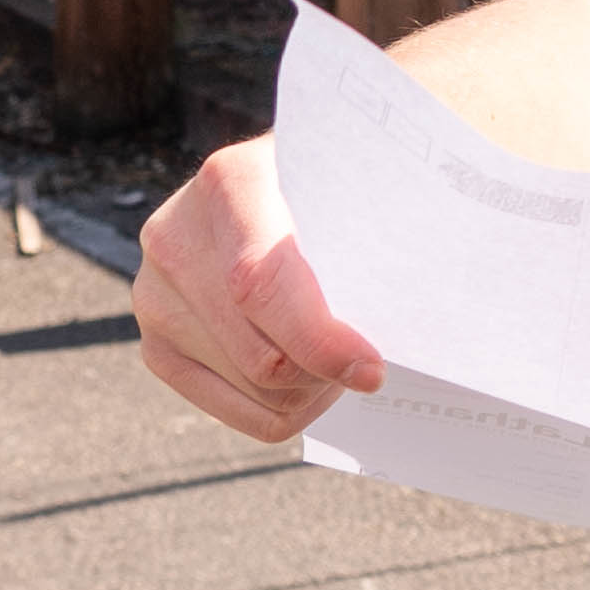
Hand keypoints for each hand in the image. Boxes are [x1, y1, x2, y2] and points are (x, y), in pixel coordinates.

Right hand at [132, 140, 383, 441]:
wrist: (275, 184)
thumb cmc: (334, 182)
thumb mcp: (357, 177)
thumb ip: (387, 221)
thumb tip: (435, 286)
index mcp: (229, 181)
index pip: (261, 282)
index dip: (320, 339)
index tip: (372, 369)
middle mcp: (174, 237)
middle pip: (262, 354)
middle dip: (328, 371)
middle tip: (372, 360)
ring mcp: (154, 294)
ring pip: (253, 389)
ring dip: (312, 391)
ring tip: (342, 357)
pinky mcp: (156, 343)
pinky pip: (232, 411)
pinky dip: (283, 408)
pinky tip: (310, 377)